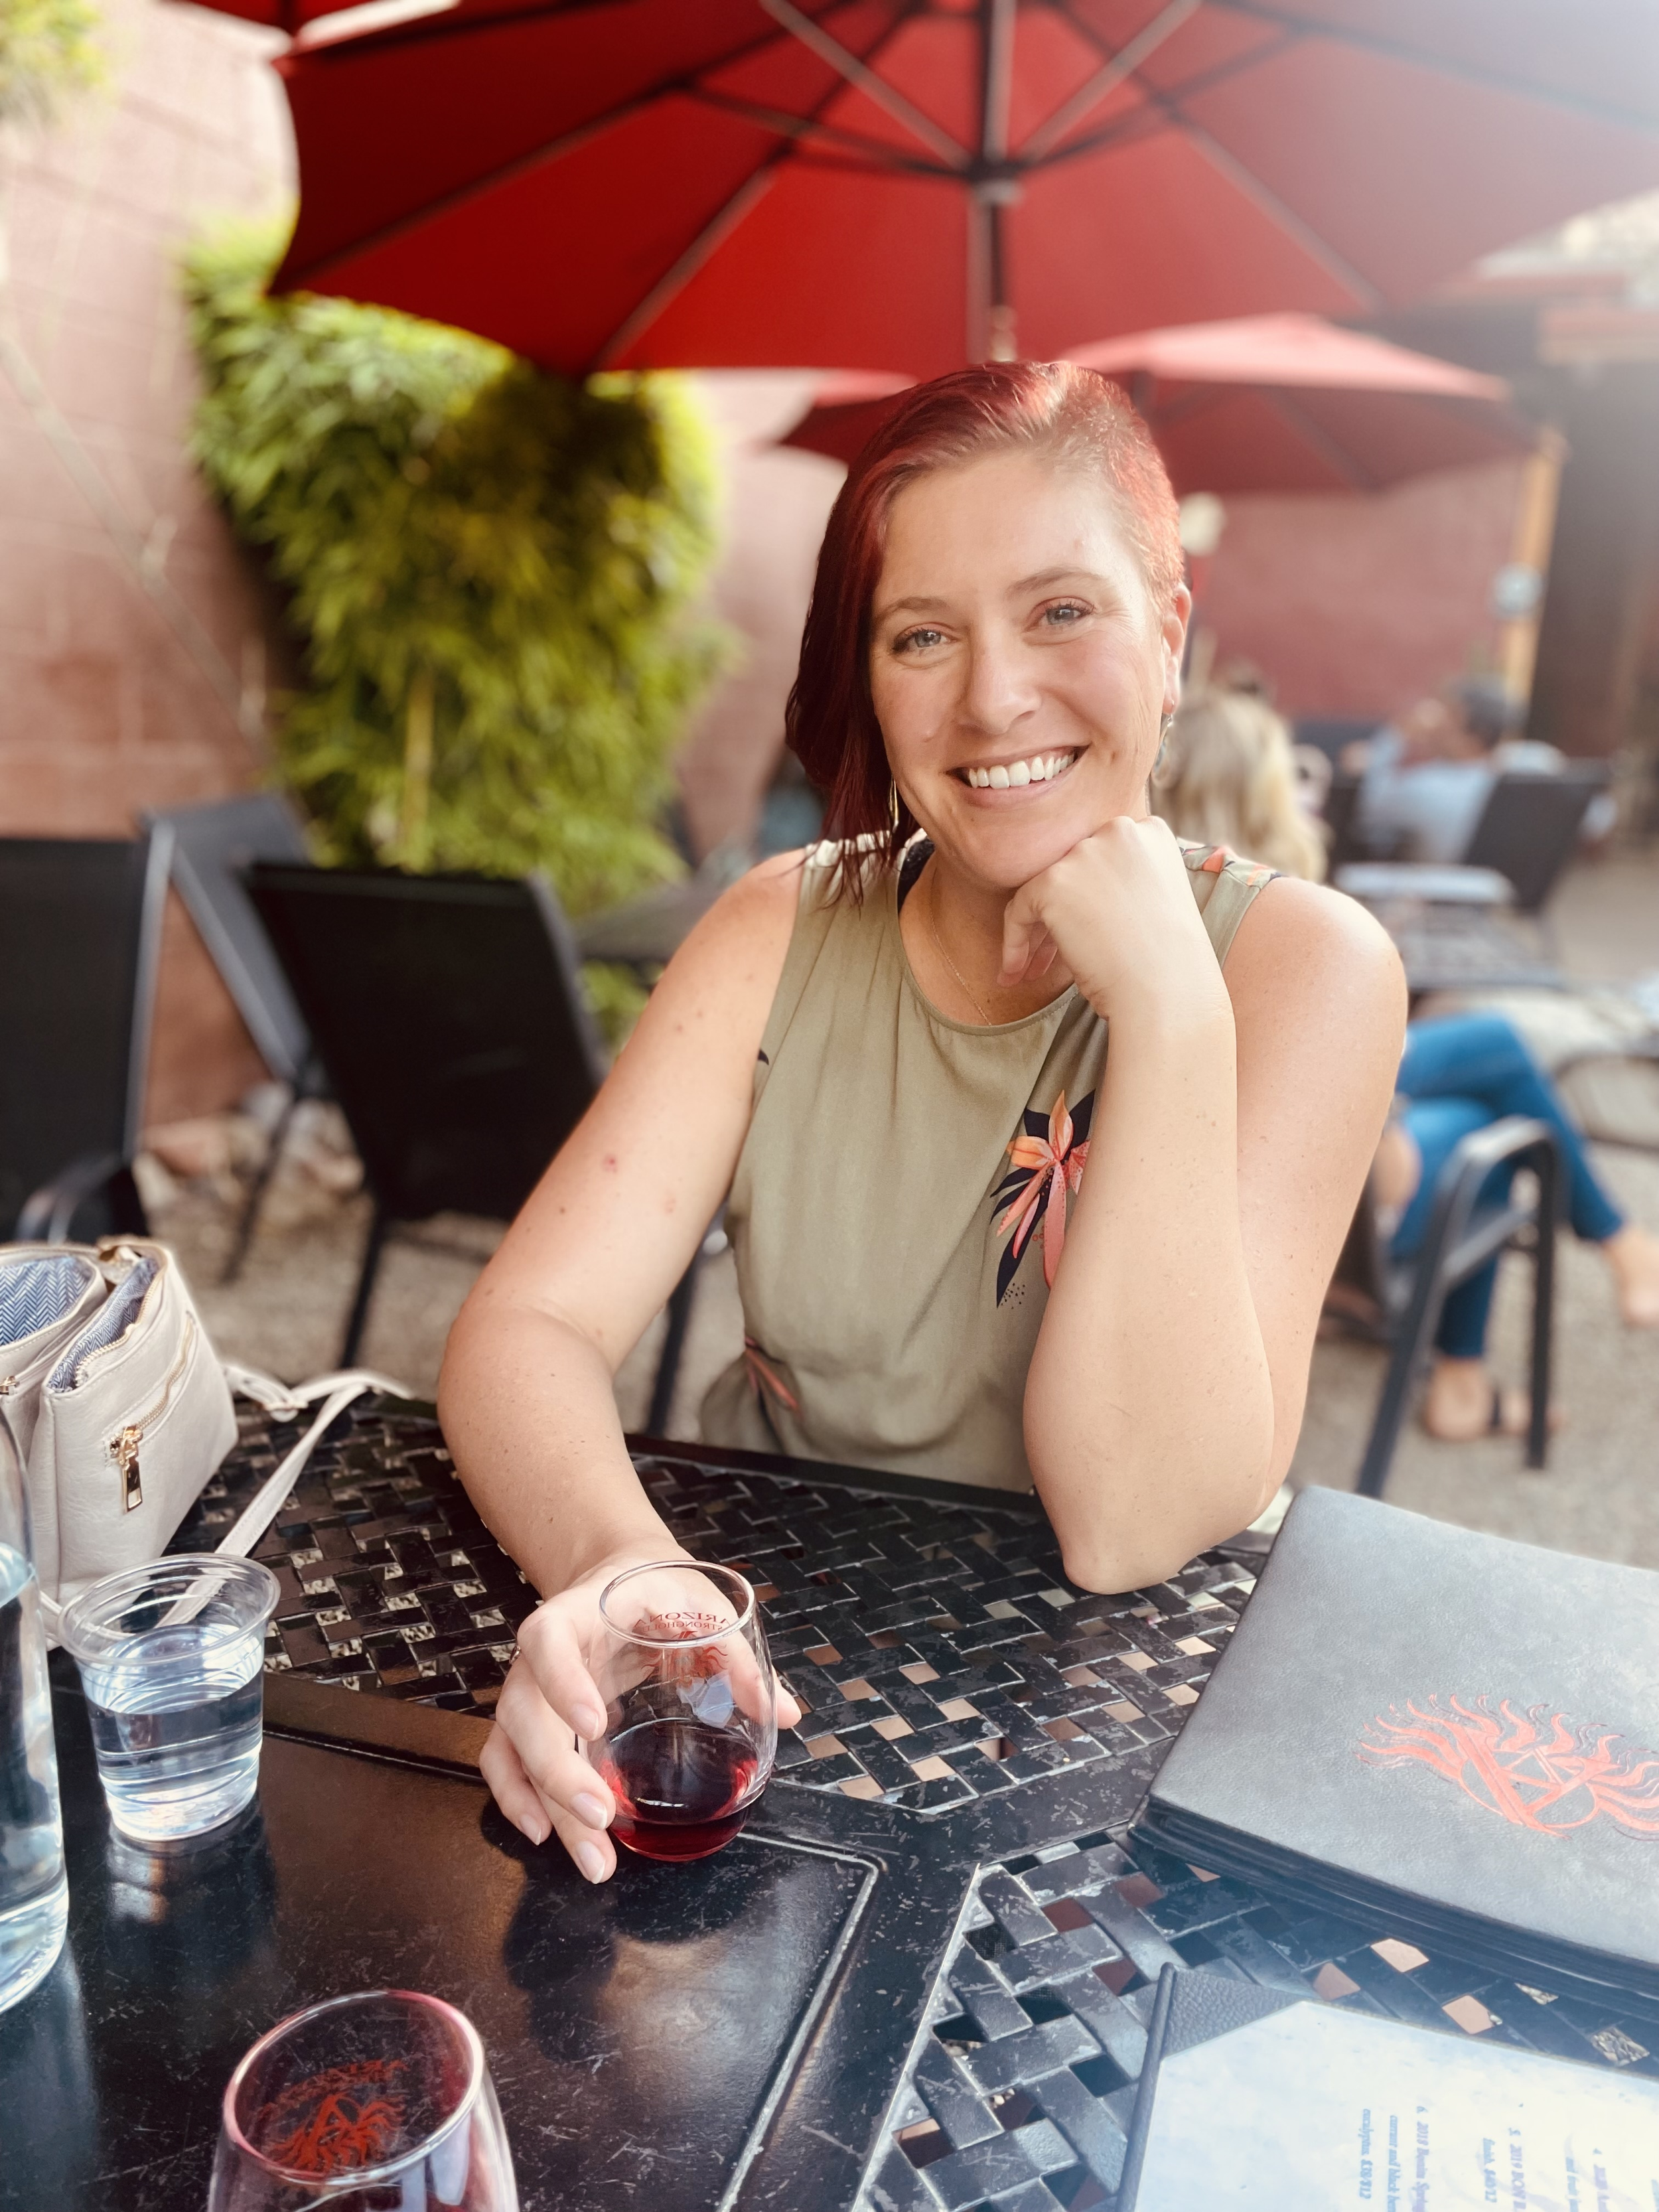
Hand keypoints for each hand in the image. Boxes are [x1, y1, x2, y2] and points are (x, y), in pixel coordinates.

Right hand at [481, 1546, 802, 1882]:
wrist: (618, 1575)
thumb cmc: (656, 1589)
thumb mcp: (699, 1603)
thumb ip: (737, 1654)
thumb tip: (787, 1712)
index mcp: (577, 1613)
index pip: (549, 1641)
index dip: (563, 1682)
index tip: (594, 1723)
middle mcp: (539, 1654)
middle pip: (525, 1711)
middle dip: (557, 1770)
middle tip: (601, 1817)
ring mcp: (529, 1688)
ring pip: (512, 1746)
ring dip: (544, 1802)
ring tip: (592, 1857)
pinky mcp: (531, 1718)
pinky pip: (503, 1760)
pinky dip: (516, 1798)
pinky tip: (544, 1834)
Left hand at [998, 815, 1230, 1025]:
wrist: (1167, 991)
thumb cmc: (1166, 962)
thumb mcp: (1154, 903)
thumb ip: (1122, 883)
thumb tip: (1079, 894)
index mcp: (1150, 834)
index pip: (1102, 857)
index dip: (1088, 895)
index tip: (1084, 929)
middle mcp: (1118, 831)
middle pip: (1071, 870)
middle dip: (1058, 913)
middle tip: (1048, 955)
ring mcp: (1085, 853)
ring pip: (1042, 889)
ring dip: (1035, 932)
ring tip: (1029, 970)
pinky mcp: (1054, 881)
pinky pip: (1020, 909)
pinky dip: (1014, 942)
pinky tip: (1016, 972)